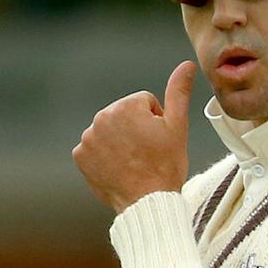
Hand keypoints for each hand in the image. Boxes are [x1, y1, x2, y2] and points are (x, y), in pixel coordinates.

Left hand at [73, 61, 196, 212]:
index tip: (158, 141)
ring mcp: (88, 138)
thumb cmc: (166, 166)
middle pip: (125, 115)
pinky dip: (104, 156)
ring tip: (133, 162)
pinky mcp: (80, 156)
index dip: (156, 121)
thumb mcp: (177, 127)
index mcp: (127, 106)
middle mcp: (102, 117)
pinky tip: (118, 168)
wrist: (147, 202)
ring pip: (110, 131)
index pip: (145, 103)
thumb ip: (179, 92)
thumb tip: (187, 65)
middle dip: (136, 129)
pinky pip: (94, 148)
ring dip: (120, 141)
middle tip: (147, 152)